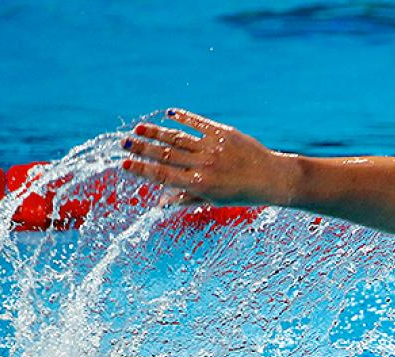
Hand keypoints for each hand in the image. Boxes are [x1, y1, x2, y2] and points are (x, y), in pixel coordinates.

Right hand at [122, 109, 298, 205]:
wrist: (271, 178)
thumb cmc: (241, 193)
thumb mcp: (213, 200)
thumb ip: (185, 198)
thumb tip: (159, 204)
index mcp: (199, 184)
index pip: (163, 176)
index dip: (142, 169)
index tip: (123, 163)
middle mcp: (204, 165)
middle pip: (166, 154)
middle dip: (142, 148)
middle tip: (124, 142)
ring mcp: (214, 147)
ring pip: (178, 138)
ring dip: (156, 132)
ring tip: (138, 128)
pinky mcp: (224, 133)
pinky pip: (199, 123)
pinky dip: (184, 117)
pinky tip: (170, 113)